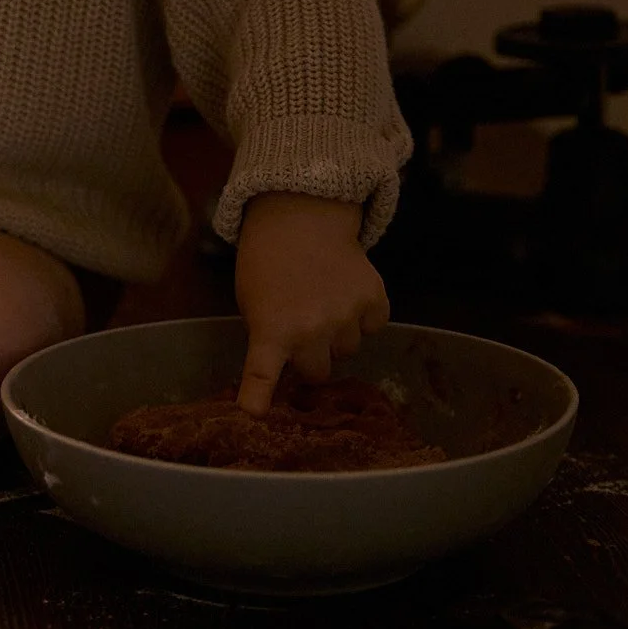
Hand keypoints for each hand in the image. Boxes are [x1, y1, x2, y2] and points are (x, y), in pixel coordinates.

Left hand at [233, 193, 388, 412]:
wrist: (299, 216)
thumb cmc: (268, 263)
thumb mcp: (252, 302)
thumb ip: (269, 338)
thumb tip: (288, 368)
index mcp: (273, 329)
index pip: (263, 372)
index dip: (257, 396)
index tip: (253, 413)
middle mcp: (312, 329)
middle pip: (319, 373)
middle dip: (312, 357)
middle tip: (303, 327)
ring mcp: (347, 316)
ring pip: (348, 350)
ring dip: (339, 334)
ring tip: (324, 301)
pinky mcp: (374, 299)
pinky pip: (374, 326)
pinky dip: (365, 315)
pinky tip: (347, 292)